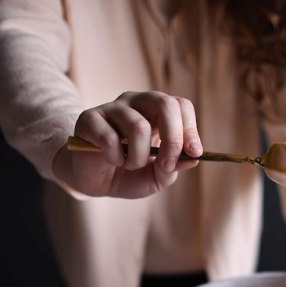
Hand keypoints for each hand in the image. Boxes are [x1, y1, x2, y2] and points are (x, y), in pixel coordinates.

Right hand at [53, 91, 202, 197]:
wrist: (95, 182)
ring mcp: (112, 108)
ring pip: (138, 126)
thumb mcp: (156, 176)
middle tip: (166, 164)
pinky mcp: (90, 119)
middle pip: (163, 103)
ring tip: (130, 165)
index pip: (180, 106)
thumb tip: (192, 158)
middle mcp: (136, 103)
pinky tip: (112, 161)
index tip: (195, 153)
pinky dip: (116, 158)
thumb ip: (173, 167)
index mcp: (156, 113)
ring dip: (139, 157)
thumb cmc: (129, 174)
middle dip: (173, 139)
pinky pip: (110, 139)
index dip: (190, 129)